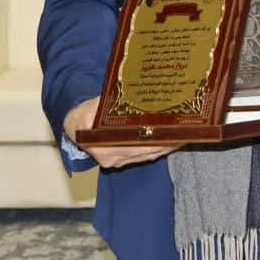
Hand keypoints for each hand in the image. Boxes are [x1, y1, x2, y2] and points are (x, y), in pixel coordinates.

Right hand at [63, 96, 180, 168]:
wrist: (75, 127)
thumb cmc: (85, 114)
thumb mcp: (93, 106)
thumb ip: (108, 104)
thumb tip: (129, 99)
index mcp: (102, 145)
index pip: (135, 144)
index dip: (155, 140)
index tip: (171, 133)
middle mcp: (111, 157)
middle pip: (145, 151)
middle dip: (166, 143)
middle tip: (185, 133)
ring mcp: (117, 161)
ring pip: (147, 155)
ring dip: (166, 147)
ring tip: (183, 136)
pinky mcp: (123, 161)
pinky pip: (144, 157)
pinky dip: (158, 150)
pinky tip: (172, 142)